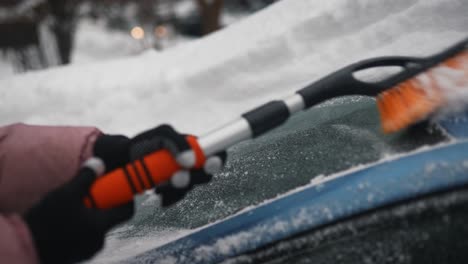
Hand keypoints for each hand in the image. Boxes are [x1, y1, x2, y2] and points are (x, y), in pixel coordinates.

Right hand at [24, 164, 133, 263]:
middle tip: (89, 192)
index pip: (127, 211)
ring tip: (73, 205)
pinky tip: (66, 219)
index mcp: (101, 226)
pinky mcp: (77, 254)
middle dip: (103, 202)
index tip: (117, 186)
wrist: (24, 246)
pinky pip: (86, 235)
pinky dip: (81, 225)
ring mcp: (88, 249)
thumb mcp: (66, 194)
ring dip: (90, 214)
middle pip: (110, 217)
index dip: (125, 197)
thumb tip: (99, 163)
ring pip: (97, 226)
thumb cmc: (45, 222)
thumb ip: (85, 177)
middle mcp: (98, 241)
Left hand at [94, 125, 226, 206]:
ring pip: (190, 188)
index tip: (210, 164)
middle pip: (206, 174)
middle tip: (176, 178)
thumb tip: (190, 162)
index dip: (218, 159)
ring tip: (159, 185)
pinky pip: (177, 198)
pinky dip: (168, 197)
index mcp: (193, 146)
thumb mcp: (162, 134)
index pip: (217, 152)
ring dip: (176, 188)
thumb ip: (178, 142)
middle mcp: (191, 162)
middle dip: (192, 178)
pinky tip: (158, 193)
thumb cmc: (145, 143)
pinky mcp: (171, 190)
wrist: (123, 160)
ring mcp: (181, 177)